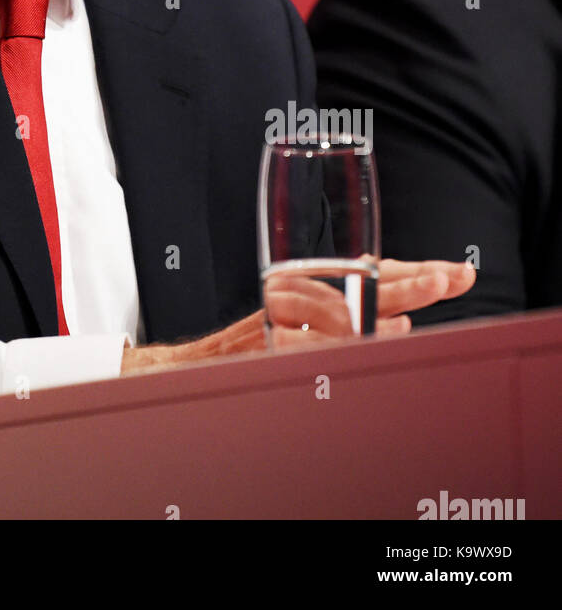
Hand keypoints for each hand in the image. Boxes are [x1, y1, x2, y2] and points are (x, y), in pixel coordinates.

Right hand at [119, 258, 476, 373]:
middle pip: (361, 281)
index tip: (456, 271)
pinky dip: (340, 338)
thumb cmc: (245, 353)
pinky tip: (370, 337)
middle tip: (449, 277)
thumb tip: (405, 324)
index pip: (371, 271)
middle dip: (410, 280)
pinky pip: (308, 339)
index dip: (416, 270)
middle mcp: (294, 292)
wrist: (187, 372)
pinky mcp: (262, 343)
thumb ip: (344, 321)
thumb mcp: (299, 329)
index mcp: (310, 285)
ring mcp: (278, 318)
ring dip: (380, 308)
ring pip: (339, 310)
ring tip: (419, 304)